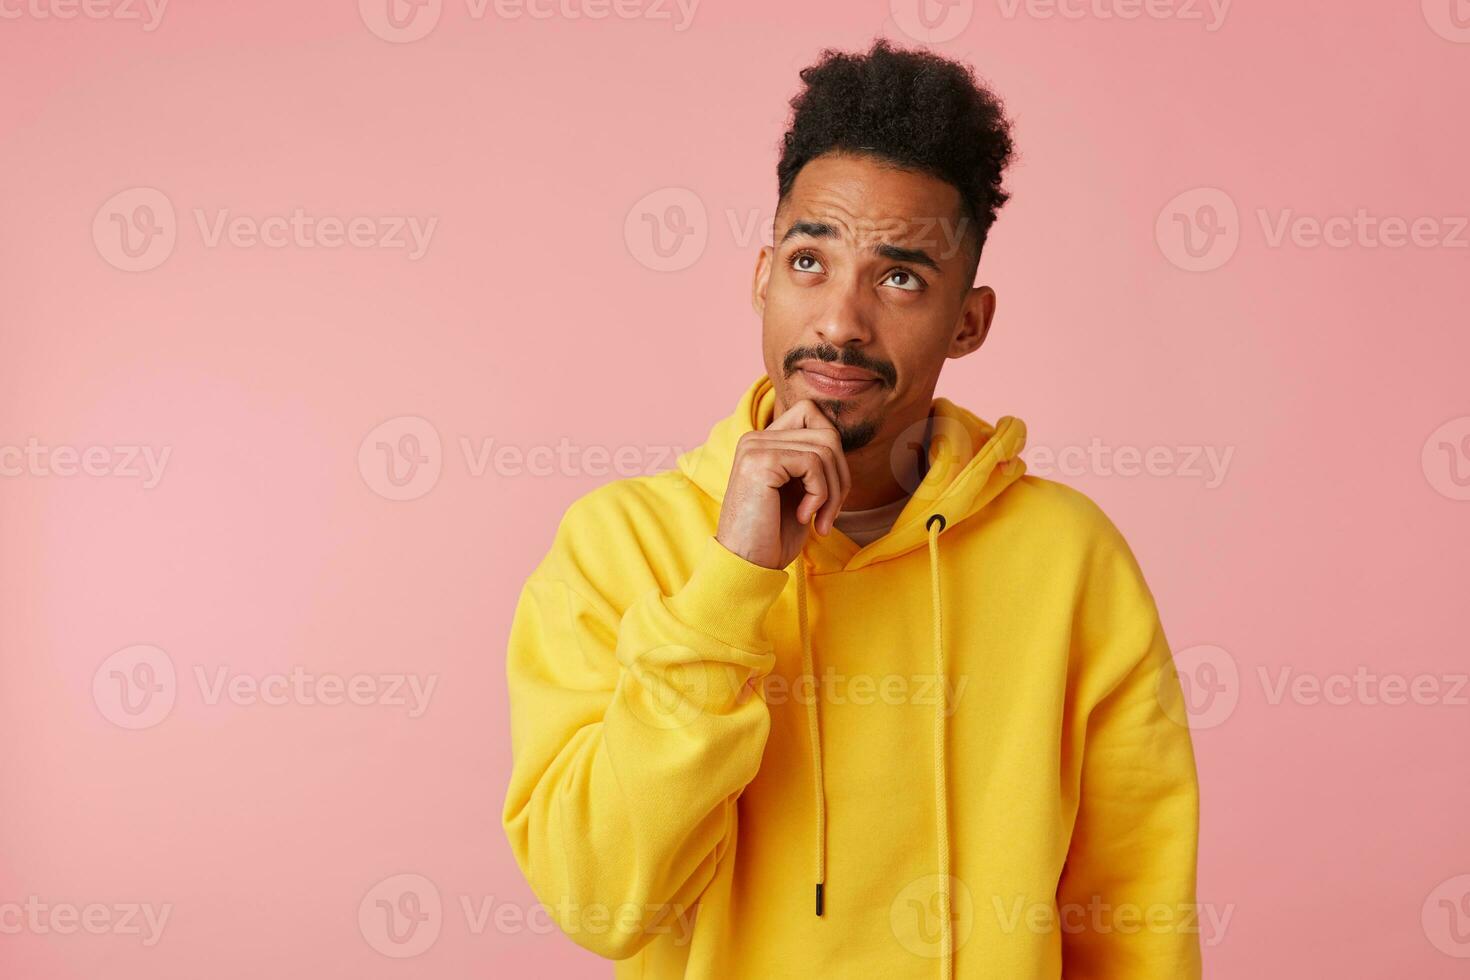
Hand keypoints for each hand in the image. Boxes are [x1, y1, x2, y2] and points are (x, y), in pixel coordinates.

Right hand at [715, 399, 851, 569]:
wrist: (746, 566)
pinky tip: (804, 517)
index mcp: (763, 442)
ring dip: (833, 492)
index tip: (831, 490)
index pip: (811, 413)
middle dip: (841, 476)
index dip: (833, 448)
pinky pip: (813, 464)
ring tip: (821, 520)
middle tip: (831, 513)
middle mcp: (755, 438)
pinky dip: (820, 495)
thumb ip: (813, 463)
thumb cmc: (773, 537)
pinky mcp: (760, 460)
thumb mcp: (798, 492)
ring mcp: (755, 446)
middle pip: (826, 433)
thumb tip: (839, 441)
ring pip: (825, 448)